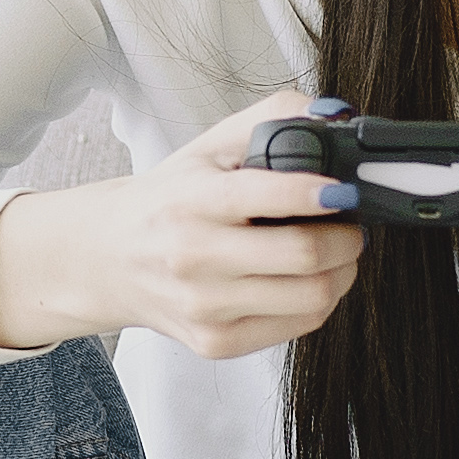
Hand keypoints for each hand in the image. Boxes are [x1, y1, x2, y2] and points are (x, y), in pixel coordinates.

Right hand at [0, 88, 365, 361]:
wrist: (109, 259)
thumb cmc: (168, 200)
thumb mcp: (209, 147)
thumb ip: (273, 118)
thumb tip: (334, 116)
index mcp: (191, 201)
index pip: (267, 196)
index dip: (322, 193)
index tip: (345, 190)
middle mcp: (193, 258)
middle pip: (304, 254)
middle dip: (347, 235)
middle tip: (350, 221)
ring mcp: (204, 307)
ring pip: (312, 296)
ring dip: (342, 270)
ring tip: (335, 251)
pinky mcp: (216, 342)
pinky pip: (300, 325)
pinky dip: (319, 299)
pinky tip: (305, 279)